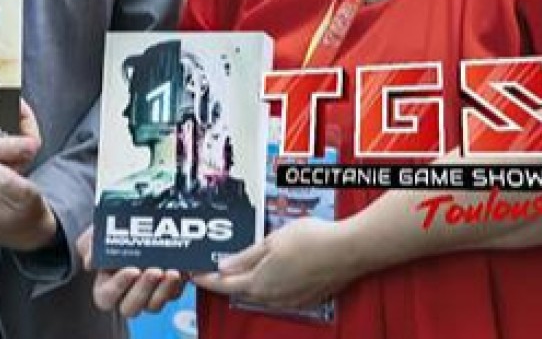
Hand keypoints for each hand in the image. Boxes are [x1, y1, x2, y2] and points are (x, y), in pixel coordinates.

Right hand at [77, 226, 185, 316]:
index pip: (106, 296)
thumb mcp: (98, 231)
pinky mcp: (167, 288)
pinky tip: (183, 270)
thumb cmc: (114, 229)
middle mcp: (127, 292)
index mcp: (106, 283)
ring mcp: (148, 293)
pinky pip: (173, 294)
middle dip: (143, 289)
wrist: (140, 221)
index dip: (118, 287)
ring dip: (163, 290)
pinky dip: (177, 284)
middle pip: (131, 306)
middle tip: (154, 271)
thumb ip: (89, 243)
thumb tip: (90, 260)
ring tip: (172, 272)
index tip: (132, 270)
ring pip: (153, 305)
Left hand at [193, 217, 358, 310]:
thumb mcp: (271, 241)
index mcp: (261, 283)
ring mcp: (290, 300)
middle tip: (211, 266)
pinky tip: (266, 272)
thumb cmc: (311, 240)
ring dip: (244, 282)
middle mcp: (273, 297)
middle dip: (224, 280)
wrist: (347, 250)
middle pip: (240, 290)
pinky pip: (276, 295)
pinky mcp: (304, 298)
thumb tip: (224, 267)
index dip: (206, 278)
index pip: (225, 284)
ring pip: (258, 293)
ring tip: (235, 266)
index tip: (193, 272)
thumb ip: (246, 257)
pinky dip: (264, 284)